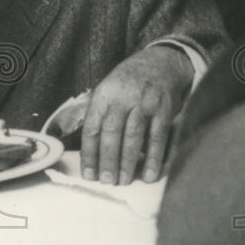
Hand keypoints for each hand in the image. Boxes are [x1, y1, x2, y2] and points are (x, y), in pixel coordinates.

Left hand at [80, 45, 192, 184]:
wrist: (160, 63)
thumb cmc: (127, 83)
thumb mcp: (106, 90)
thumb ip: (95, 114)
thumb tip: (80, 144)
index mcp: (103, 95)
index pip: (92, 127)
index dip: (89, 153)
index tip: (88, 173)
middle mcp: (122, 98)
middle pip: (112, 134)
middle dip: (108, 160)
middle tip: (106, 181)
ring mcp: (144, 104)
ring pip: (133, 137)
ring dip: (128, 162)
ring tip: (123, 181)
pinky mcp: (164, 110)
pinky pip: (157, 138)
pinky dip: (154, 158)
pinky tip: (150, 174)